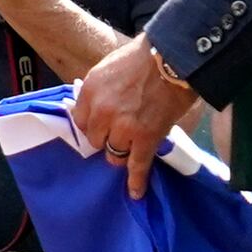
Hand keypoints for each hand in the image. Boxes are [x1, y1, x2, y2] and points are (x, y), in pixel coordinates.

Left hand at [72, 32, 200, 199]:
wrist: (171, 59)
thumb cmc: (139, 59)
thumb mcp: (106, 70)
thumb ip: (97, 92)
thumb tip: (93, 107)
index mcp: (89, 92)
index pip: (80, 121)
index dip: (92, 125)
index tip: (100, 127)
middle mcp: (101, 112)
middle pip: (96, 140)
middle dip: (107, 138)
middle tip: (120, 134)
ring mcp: (123, 127)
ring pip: (114, 154)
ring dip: (122, 153)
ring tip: (132, 149)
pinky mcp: (146, 139)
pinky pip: (137, 166)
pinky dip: (137, 181)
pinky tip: (136, 193)